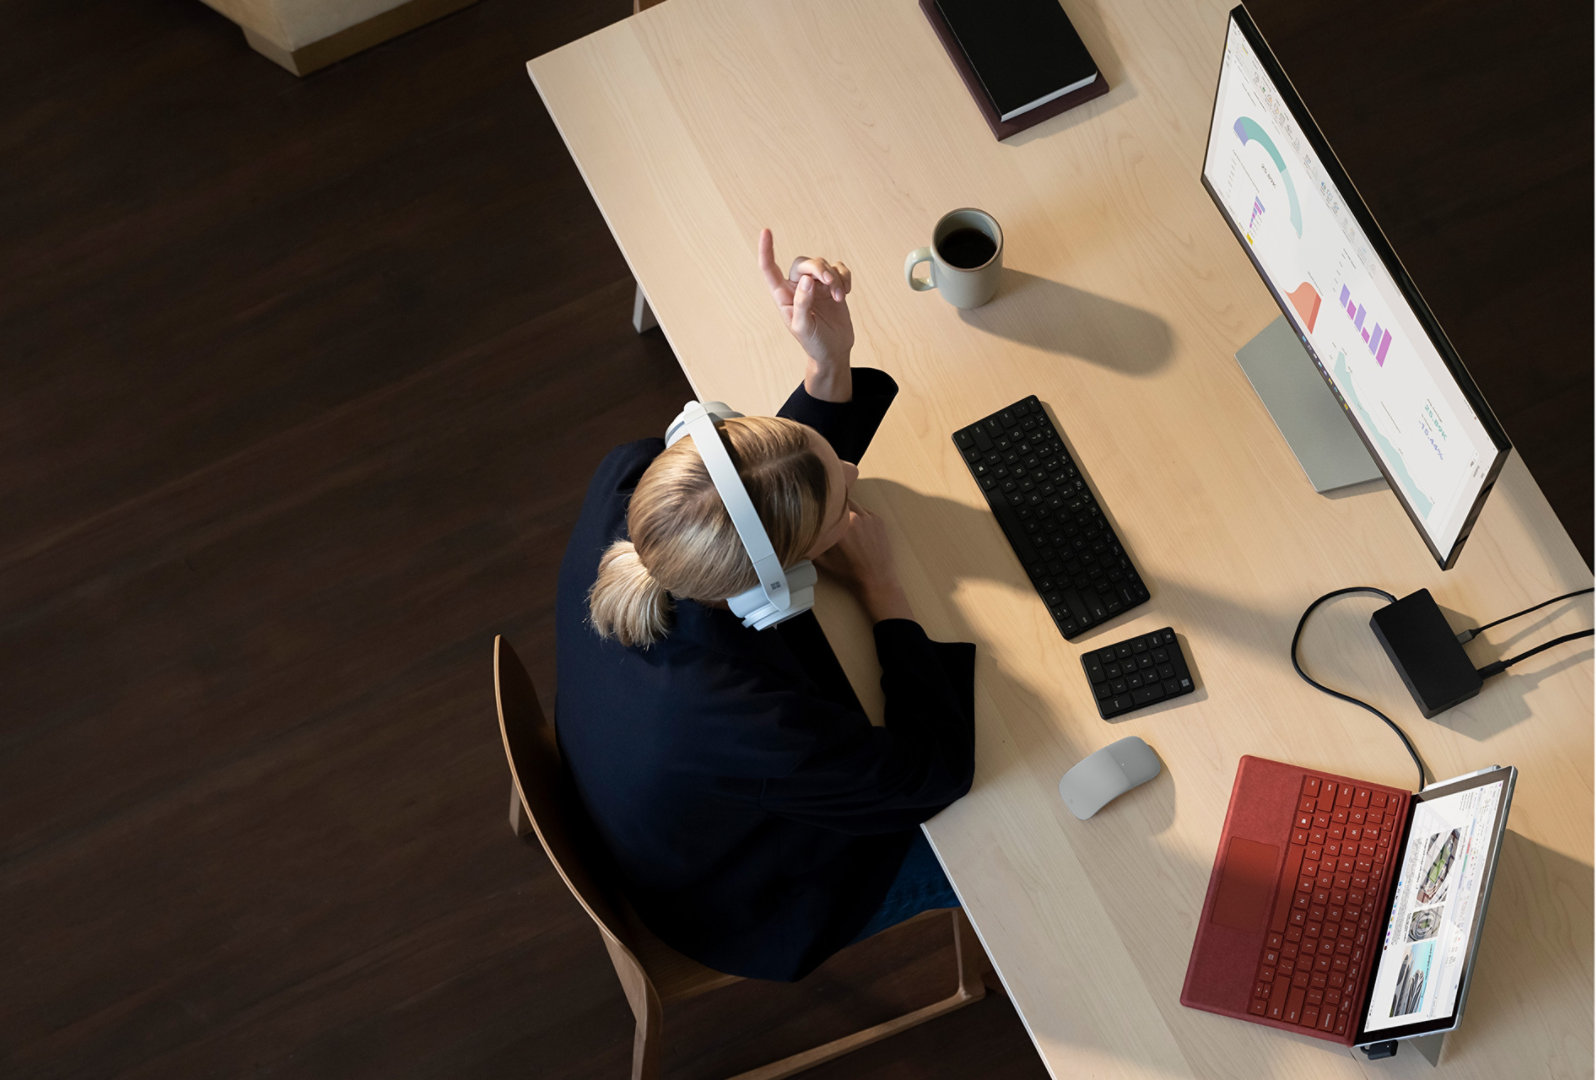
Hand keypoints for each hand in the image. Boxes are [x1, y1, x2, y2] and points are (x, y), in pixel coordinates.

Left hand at [758, 228, 854, 395]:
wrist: (834, 350)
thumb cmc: (813, 343)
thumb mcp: (803, 327)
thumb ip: (802, 303)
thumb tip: (806, 280)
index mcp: (783, 295)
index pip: (770, 269)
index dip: (766, 250)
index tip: (766, 231)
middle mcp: (797, 286)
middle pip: (804, 262)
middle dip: (818, 268)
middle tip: (829, 282)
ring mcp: (816, 285)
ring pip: (823, 265)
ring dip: (834, 278)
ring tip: (839, 296)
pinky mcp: (833, 286)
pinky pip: (838, 269)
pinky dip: (844, 277)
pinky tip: (844, 293)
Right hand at [814, 499, 913, 621]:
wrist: (876, 578)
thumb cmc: (849, 571)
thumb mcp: (823, 561)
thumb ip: (811, 545)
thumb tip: (799, 535)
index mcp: (839, 527)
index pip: (827, 505)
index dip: (822, 506)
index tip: (817, 508)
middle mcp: (855, 518)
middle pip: (840, 501)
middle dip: (834, 507)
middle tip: (829, 515)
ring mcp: (869, 517)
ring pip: (853, 504)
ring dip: (846, 509)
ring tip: (842, 521)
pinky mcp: (878, 520)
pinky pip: (864, 511)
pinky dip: (859, 515)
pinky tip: (856, 528)